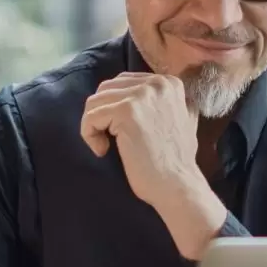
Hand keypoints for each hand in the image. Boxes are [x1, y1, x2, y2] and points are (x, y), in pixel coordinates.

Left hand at [80, 73, 225, 258]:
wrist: (177, 184)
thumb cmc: (175, 161)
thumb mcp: (178, 119)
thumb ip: (160, 103)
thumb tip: (132, 97)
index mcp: (169, 82)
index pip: (123, 83)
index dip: (114, 108)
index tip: (121, 132)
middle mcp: (157, 83)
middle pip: (107, 89)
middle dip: (102, 115)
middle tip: (110, 139)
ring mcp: (141, 95)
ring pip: (95, 102)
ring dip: (94, 126)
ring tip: (106, 146)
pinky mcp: (126, 111)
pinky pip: (91, 117)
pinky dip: (89, 135)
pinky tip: (102, 150)